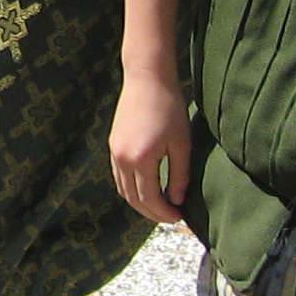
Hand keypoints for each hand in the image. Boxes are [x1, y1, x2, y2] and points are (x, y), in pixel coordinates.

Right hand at [109, 66, 193, 225]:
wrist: (147, 79)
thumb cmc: (169, 108)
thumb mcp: (182, 143)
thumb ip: (180, 175)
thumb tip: (177, 200)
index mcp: (141, 159)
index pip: (150, 199)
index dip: (165, 212)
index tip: (180, 216)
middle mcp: (122, 158)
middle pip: (133, 199)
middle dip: (152, 212)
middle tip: (171, 215)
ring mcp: (115, 152)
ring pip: (123, 190)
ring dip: (140, 202)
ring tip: (160, 205)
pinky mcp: (113, 145)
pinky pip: (119, 176)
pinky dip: (131, 188)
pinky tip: (147, 187)